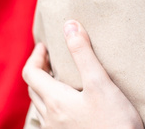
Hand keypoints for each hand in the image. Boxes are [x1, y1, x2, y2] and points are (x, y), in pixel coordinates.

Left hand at [22, 20, 142, 128]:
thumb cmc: (114, 121)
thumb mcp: (99, 82)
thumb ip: (83, 53)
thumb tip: (69, 25)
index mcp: (55, 101)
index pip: (30, 73)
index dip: (35, 55)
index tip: (46, 45)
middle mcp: (49, 118)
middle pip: (33, 89)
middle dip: (39, 69)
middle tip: (53, 57)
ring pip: (41, 105)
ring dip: (45, 87)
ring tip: (61, 77)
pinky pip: (51, 119)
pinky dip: (53, 104)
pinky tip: (70, 103)